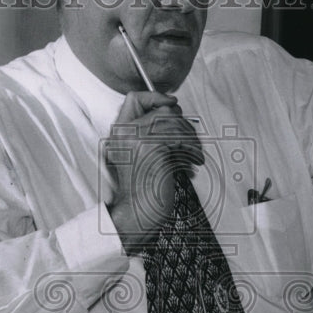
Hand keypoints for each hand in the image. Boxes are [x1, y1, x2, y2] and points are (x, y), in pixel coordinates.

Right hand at [105, 91, 202, 253]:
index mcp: (118, 134)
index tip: (173, 103)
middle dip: (184, 124)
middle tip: (192, 143)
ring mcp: (135, 138)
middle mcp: (123, 133)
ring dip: (192, 139)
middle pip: (164, 110)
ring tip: (195, 156)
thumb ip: (150, 135)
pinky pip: (180, 137)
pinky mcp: (150, 147)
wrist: (134, 215)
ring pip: (176, 123)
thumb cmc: (142, 193)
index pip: (134, 98)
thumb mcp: (140, 158)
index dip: (156, 97)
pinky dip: (193, 150)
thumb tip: (174, 113)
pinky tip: (194, 163)